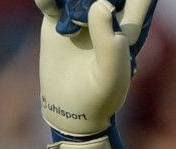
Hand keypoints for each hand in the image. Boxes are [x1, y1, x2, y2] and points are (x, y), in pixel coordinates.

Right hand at [35, 0, 156, 137]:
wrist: (70, 110)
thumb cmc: (99, 96)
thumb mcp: (110, 75)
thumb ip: (110, 43)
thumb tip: (100, 4)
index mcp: (127, 24)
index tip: (109, 4)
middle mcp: (105, 15)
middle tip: (83, 12)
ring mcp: (80, 16)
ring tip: (66, 17)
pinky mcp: (57, 21)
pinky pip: (51, 0)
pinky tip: (47, 5)